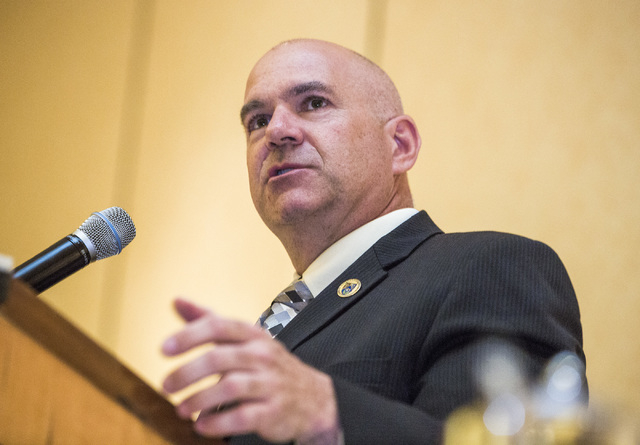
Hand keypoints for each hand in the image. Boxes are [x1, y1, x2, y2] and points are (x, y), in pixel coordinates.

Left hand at [161, 298, 340, 443]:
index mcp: (253, 335)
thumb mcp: (244, 339)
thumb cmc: (269, 367)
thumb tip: (176, 301)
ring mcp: (270, 383)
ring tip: (181, 409)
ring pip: (229, 387)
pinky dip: (217, 422)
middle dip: (187, 373)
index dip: (189, 336)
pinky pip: (242, 417)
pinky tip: (202, 425)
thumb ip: (209, 321)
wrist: (315, 398)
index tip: (164, 349)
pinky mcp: (274, 411)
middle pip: (219, 358)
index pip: (218, 326)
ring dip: (199, 400)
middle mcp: (263, 355)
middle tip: (167, 385)